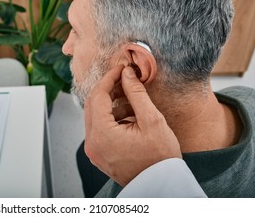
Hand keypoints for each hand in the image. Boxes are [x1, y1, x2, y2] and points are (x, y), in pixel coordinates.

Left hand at [84, 65, 181, 186]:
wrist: (162, 185)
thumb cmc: (160, 158)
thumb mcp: (152, 120)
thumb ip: (136, 93)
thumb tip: (126, 74)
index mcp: (101, 134)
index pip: (98, 96)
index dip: (109, 78)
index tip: (121, 69)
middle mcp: (92, 143)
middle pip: (93, 105)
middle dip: (109, 90)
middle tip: (126, 80)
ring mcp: (94, 151)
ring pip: (96, 117)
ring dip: (112, 105)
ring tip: (133, 101)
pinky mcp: (99, 154)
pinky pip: (100, 129)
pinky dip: (112, 119)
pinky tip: (130, 116)